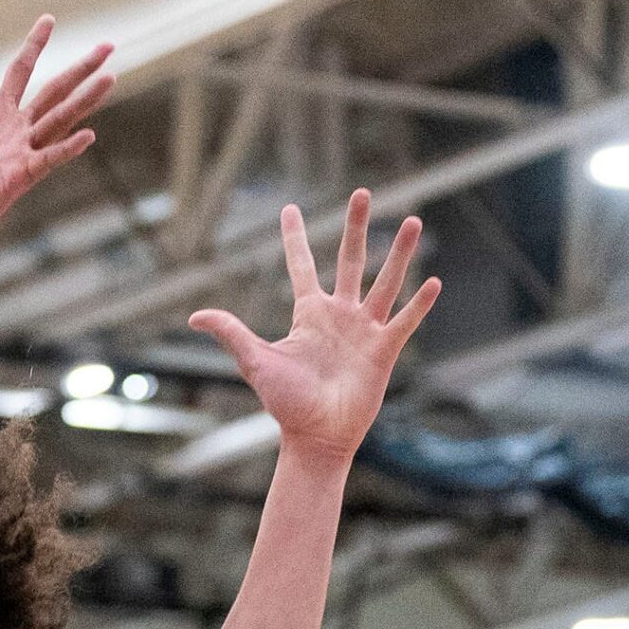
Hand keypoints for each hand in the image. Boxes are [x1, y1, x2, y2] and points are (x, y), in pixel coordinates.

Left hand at [0, 16, 115, 253]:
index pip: (21, 73)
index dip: (34, 46)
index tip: (49, 19)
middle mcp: (16, 131)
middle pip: (54, 90)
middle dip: (80, 68)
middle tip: (110, 44)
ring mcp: (22, 152)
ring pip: (60, 118)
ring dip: (86, 98)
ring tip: (112, 76)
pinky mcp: (21, 176)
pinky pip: (48, 158)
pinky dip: (67, 148)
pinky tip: (90, 135)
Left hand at [189, 190, 439, 460]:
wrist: (316, 435)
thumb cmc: (285, 403)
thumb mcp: (255, 362)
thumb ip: (231, 334)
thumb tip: (194, 316)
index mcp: (309, 314)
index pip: (301, 265)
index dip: (295, 237)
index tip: (289, 207)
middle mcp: (340, 315)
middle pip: (352, 260)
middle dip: (357, 227)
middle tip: (362, 192)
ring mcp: (365, 330)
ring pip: (386, 282)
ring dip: (400, 253)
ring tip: (414, 221)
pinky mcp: (384, 350)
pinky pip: (404, 321)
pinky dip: (419, 303)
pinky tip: (434, 281)